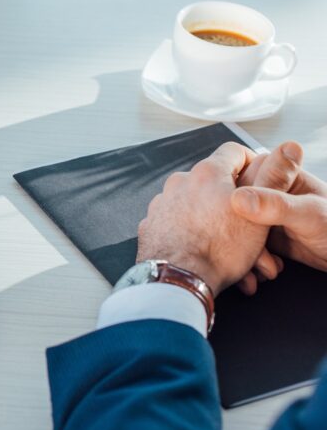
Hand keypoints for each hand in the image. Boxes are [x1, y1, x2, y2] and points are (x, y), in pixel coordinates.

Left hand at [137, 142, 271, 294]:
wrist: (178, 278)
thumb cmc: (218, 250)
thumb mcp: (258, 215)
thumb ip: (268, 181)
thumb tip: (278, 157)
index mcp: (207, 174)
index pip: (233, 151)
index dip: (251, 162)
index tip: (258, 177)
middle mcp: (180, 182)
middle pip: (213, 183)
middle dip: (232, 204)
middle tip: (246, 227)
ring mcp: (162, 202)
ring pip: (195, 207)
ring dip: (212, 223)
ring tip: (228, 249)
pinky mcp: (151, 223)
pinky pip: (177, 222)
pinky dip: (191, 233)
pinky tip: (204, 250)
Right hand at [233, 141, 326, 273]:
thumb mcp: (310, 214)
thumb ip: (275, 204)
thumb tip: (238, 199)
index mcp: (278, 172)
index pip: (240, 177)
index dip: (232, 199)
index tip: (237, 221)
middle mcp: (267, 191)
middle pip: (233, 206)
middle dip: (240, 232)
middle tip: (253, 251)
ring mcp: (263, 215)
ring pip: (236, 229)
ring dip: (244, 252)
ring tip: (263, 267)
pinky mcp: (263, 237)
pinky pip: (244, 246)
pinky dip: (247, 262)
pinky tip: (258, 272)